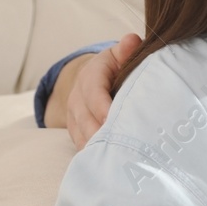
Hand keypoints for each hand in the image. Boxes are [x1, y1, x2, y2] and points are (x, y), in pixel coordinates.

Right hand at [58, 33, 140, 149]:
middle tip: (118, 145)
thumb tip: (132, 41)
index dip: (102, 106)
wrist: (96, 77)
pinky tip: (106, 165)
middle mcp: (78, 96)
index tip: (112, 119)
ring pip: (80, 133)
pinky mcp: (75, 129)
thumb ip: (127, 49)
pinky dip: (92, 153)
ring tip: (113, 158)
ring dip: (95, 146)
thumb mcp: (121, 54)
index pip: (94, 92)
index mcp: (91, 75)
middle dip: (99, 132)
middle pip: (85, 117)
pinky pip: (80, 143)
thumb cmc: (118, 66)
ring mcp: (74, 114)